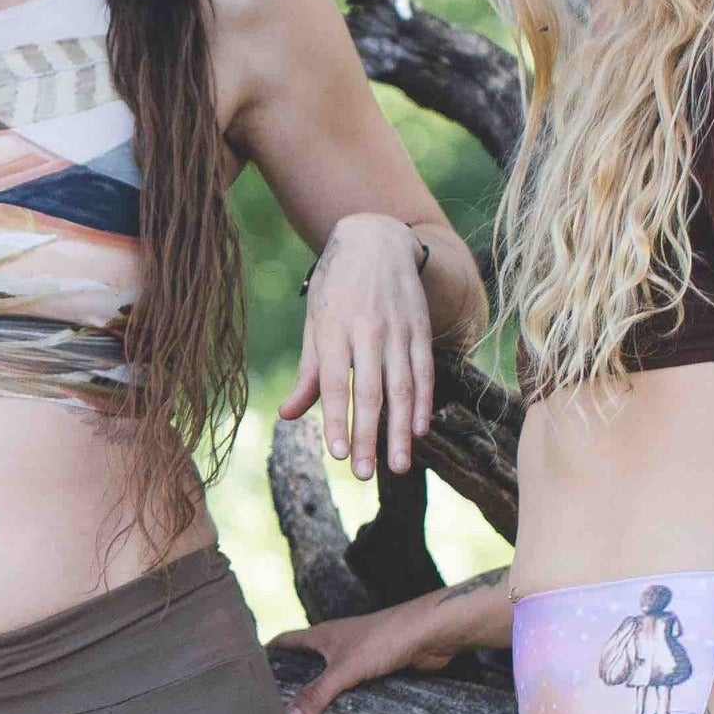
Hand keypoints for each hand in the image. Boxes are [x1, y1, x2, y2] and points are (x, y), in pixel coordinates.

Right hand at [270, 592, 456, 713]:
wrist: (430, 632)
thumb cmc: (386, 638)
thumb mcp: (345, 669)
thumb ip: (317, 694)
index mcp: (321, 635)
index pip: (284, 641)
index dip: (266, 654)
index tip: (249, 672)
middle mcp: (335, 643)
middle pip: (304, 661)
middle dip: (290, 679)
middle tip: (272, 706)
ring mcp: (356, 655)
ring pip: (329, 675)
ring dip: (318, 692)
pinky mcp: (376, 667)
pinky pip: (351, 685)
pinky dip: (343, 699)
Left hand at [276, 213, 432, 480]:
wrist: (376, 238)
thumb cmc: (336, 288)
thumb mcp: (315, 323)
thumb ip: (308, 373)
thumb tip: (289, 416)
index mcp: (333, 329)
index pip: (334, 383)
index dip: (338, 419)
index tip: (339, 455)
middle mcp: (367, 329)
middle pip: (369, 391)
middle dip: (368, 435)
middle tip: (363, 475)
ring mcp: (398, 328)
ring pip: (402, 386)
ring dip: (399, 430)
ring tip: (397, 467)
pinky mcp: (421, 326)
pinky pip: (424, 370)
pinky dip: (424, 402)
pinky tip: (418, 431)